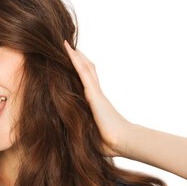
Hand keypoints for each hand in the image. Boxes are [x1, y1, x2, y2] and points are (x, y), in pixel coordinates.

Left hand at [64, 40, 131, 156]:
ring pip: (84, 67)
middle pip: (86, 70)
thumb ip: (80, 128)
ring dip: (75, 55)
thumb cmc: (107, 142)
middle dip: (77, 59)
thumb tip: (67, 134)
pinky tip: (68, 49)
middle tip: (67, 47)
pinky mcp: (93, 92)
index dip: (78, 71)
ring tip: (65, 43)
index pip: (85, 82)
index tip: (70, 64)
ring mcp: (94, 92)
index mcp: (94, 103)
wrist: (121, 141)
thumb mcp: (89, 133)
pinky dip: (75, 59)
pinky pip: (82, 72)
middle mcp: (95, 94)